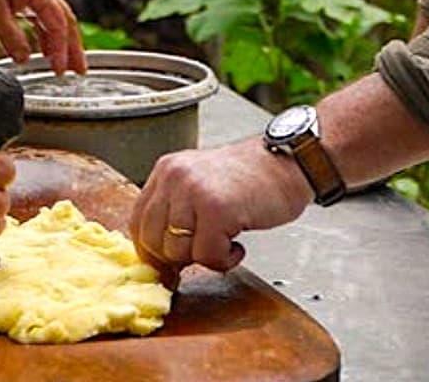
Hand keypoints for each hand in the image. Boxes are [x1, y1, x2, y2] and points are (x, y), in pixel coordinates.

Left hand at [0, 0, 85, 73]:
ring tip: (65, 65)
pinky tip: (44, 51)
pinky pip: (40, 19)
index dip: (61, 50)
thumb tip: (24, 59)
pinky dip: (45, 36)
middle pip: (65, 21)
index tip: (60, 71)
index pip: (58, 24)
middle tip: (80, 71)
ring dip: (60, 43)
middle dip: (73, 47)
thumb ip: (10, 37)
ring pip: (54, 20)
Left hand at [129, 138, 313, 277]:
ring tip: (227, 241)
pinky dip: (224, 260)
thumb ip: (176, 211)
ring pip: (178, 252)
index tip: (168, 266)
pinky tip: (238, 245)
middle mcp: (175, 177)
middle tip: (207, 249)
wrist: (290, 162)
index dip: (152, 251)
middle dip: (179, 257)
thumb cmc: (251, 179)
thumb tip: (158, 261)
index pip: (138, 222)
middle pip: (154, 242)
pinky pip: (207, 256)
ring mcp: (194, 191)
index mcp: (167, 171)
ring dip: (205, 257)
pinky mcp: (217, 209)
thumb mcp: (201, 185)